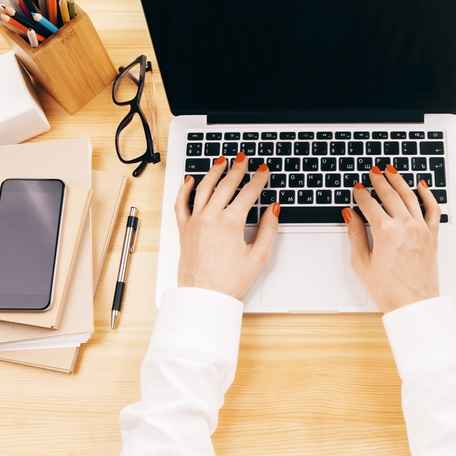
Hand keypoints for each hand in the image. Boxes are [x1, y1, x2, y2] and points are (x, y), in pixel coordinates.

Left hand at [174, 153, 279, 298]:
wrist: (204, 296)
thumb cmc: (229, 281)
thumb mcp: (258, 257)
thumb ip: (268, 229)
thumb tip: (274, 209)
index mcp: (231, 222)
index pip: (249, 193)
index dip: (259, 179)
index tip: (264, 171)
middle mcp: (211, 217)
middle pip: (226, 185)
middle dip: (237, 169)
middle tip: (244, 159)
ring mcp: (195, 221)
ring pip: (204, 188)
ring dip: (214, 171)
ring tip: (221, 161)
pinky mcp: (184, 229)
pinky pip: (182, 203)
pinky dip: (186, 189)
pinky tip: (191, 180)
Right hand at [342, 165, 440, 312]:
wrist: (414, 305)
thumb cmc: (389, 290)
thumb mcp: (362, 263)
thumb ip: (355, 235)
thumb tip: (350, 216)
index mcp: (385, 231)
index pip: (369, 204)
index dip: (361, 194)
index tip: (357, 189)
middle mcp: (405, 225)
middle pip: (390, 194)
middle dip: (379, 181)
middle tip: (373, 172)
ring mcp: (421, 229)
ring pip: (410, 196)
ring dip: (399, 181)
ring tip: (391, 171)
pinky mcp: (432, 235)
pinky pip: (432, 208)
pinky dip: (427, 194)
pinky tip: (421, 185)